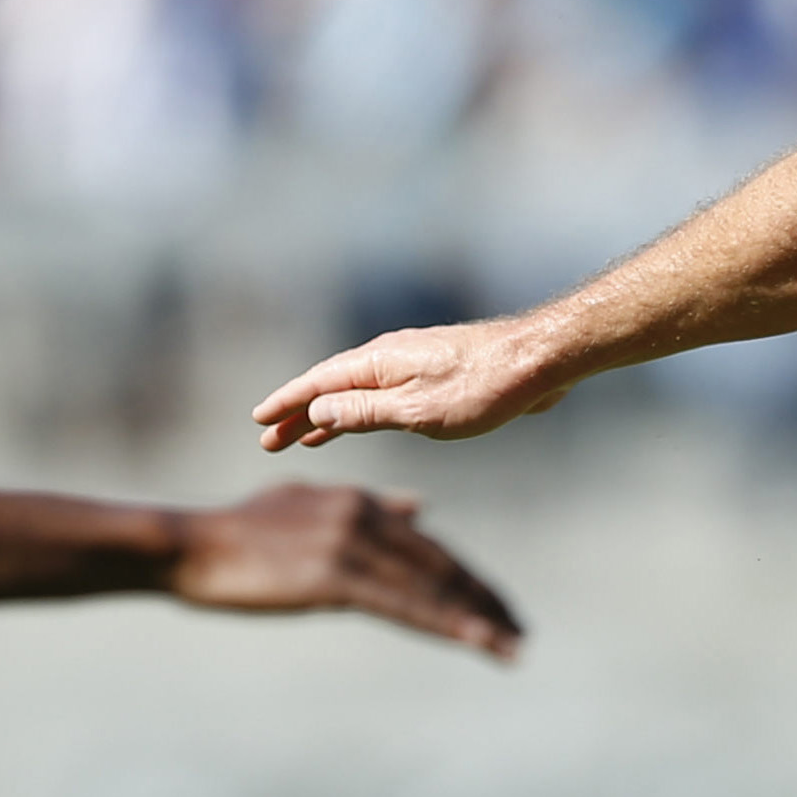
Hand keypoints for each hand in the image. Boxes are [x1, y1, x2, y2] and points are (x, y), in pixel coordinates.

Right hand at [171, 482, 524, 657]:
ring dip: (476, 621)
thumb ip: (368, 508)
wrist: (189, 546)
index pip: (430, 547)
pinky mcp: (333, 576)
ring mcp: (351, 545)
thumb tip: (421, 508)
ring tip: (510, 648)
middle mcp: (365, 516)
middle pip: (441, 566)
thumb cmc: (239, 534)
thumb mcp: (308, 507)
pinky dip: (443, 625)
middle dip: (485, 602)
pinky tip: (475, 644)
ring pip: (428, 588)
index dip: (469, 580)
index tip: (500, 607)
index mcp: (361, 503)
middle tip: (522, 632)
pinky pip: (402, 606)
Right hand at [251, 319, 560, 453]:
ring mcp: (410, 365)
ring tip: (300, 438)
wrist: (538, 362)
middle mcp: (388, 357)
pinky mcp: (431, 376)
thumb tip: (317, 411)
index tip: (258, 421)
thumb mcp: (418, 410)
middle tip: (268, 440)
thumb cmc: (483, 387)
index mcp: (378, 362)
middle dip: (297, 413)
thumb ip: (366, 412)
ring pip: (355, 392)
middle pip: (330, 388)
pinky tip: (354, 425)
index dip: (286, 403)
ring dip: (326, 415)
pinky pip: (379, 395)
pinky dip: (357, 412)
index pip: (318, 384)